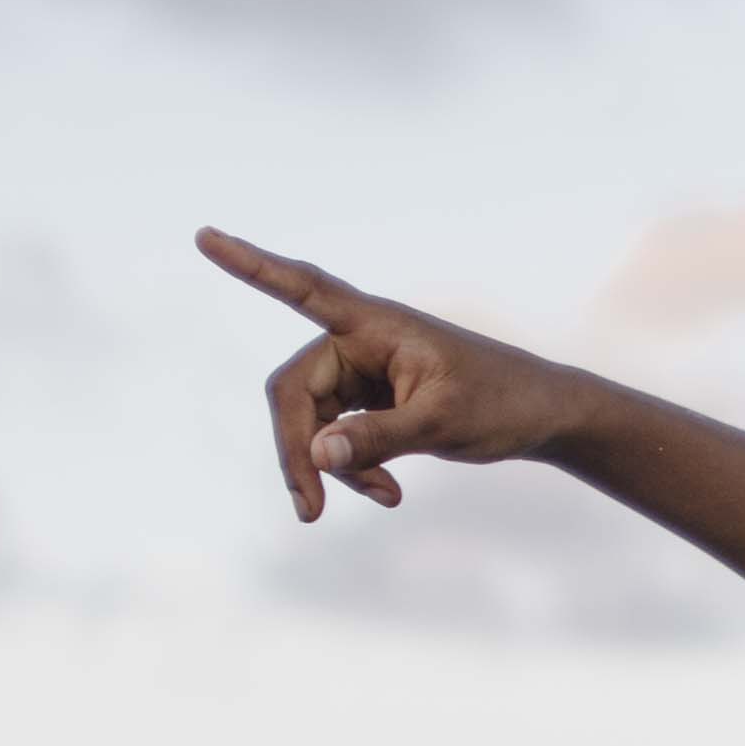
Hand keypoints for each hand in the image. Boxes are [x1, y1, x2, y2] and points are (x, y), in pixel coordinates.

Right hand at [199, 231, 597, 517]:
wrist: (541, 414)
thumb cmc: (501, 400)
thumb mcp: (442, 422)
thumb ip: (378, 439)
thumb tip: (315, 455)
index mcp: (374, 324)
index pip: (302, 287)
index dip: (250, 265)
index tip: (204, 236)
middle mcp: (358, 341)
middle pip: (293, 392)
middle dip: (297, 449)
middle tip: (311, 509)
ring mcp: (362, 372)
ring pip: (312, 422)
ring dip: (332, 467)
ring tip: (384, 499)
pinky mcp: (369, 401)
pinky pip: (336, 437)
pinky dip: (352, 468)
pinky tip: (388, 494)